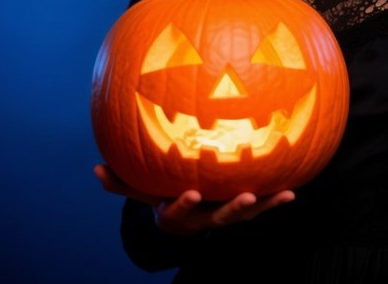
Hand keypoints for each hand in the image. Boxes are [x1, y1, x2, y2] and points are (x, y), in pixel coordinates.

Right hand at [93, 163, 294, 235]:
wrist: (184, 211)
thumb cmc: (160, 191)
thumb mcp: (141, 187)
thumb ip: (121, 181)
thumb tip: (96, 169)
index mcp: (177, 213)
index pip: (179, 211)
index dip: (184, 204)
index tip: (192, 192)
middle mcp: (203, 217)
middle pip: (218, 218)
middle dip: (230, 209)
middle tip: (244, 197)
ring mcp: (224, 214)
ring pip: (244, 216)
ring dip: (262, 206)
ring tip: (281, 195)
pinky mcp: (241, 209)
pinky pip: (259, 207)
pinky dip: (274, 200)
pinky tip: (292, 191)